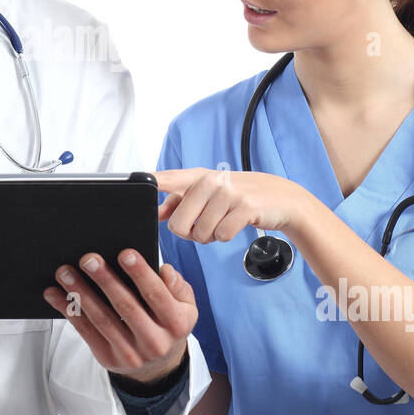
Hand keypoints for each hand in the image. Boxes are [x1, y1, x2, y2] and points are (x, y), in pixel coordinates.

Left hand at [42, 249, 195, 384]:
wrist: (158, 366)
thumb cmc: (168, 323)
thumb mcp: (185, 306)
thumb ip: (178, 287)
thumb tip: (165, 270)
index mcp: (177, 324)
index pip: (157, 295)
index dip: (141, 274)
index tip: (124, 252)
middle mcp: (155, 341)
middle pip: (126, 307)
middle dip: (105, 280)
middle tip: (88, 258)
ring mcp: (131, 354)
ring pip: (102, 319)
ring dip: (81, 294)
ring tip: (65, 273)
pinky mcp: (108, 358)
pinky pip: (86, 332)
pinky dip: (69, 311)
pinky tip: (54, 294)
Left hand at [155, 167, 300, 243]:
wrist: (282, 198)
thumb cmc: (240, 196)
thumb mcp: (211, 192)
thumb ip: (182, 201)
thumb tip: (157, 214)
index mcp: (197, 177)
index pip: (165, 179)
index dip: (148, 183)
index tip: (131, 183)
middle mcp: (210, 181)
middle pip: (177, 224)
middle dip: (190, 233)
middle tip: (206, 224)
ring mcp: (228, 193)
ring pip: (200, 233)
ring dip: (211, 236)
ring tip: (224, 222)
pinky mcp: (244, 207)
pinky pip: (221, 235)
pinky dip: (226, 237)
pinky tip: (235, 225)